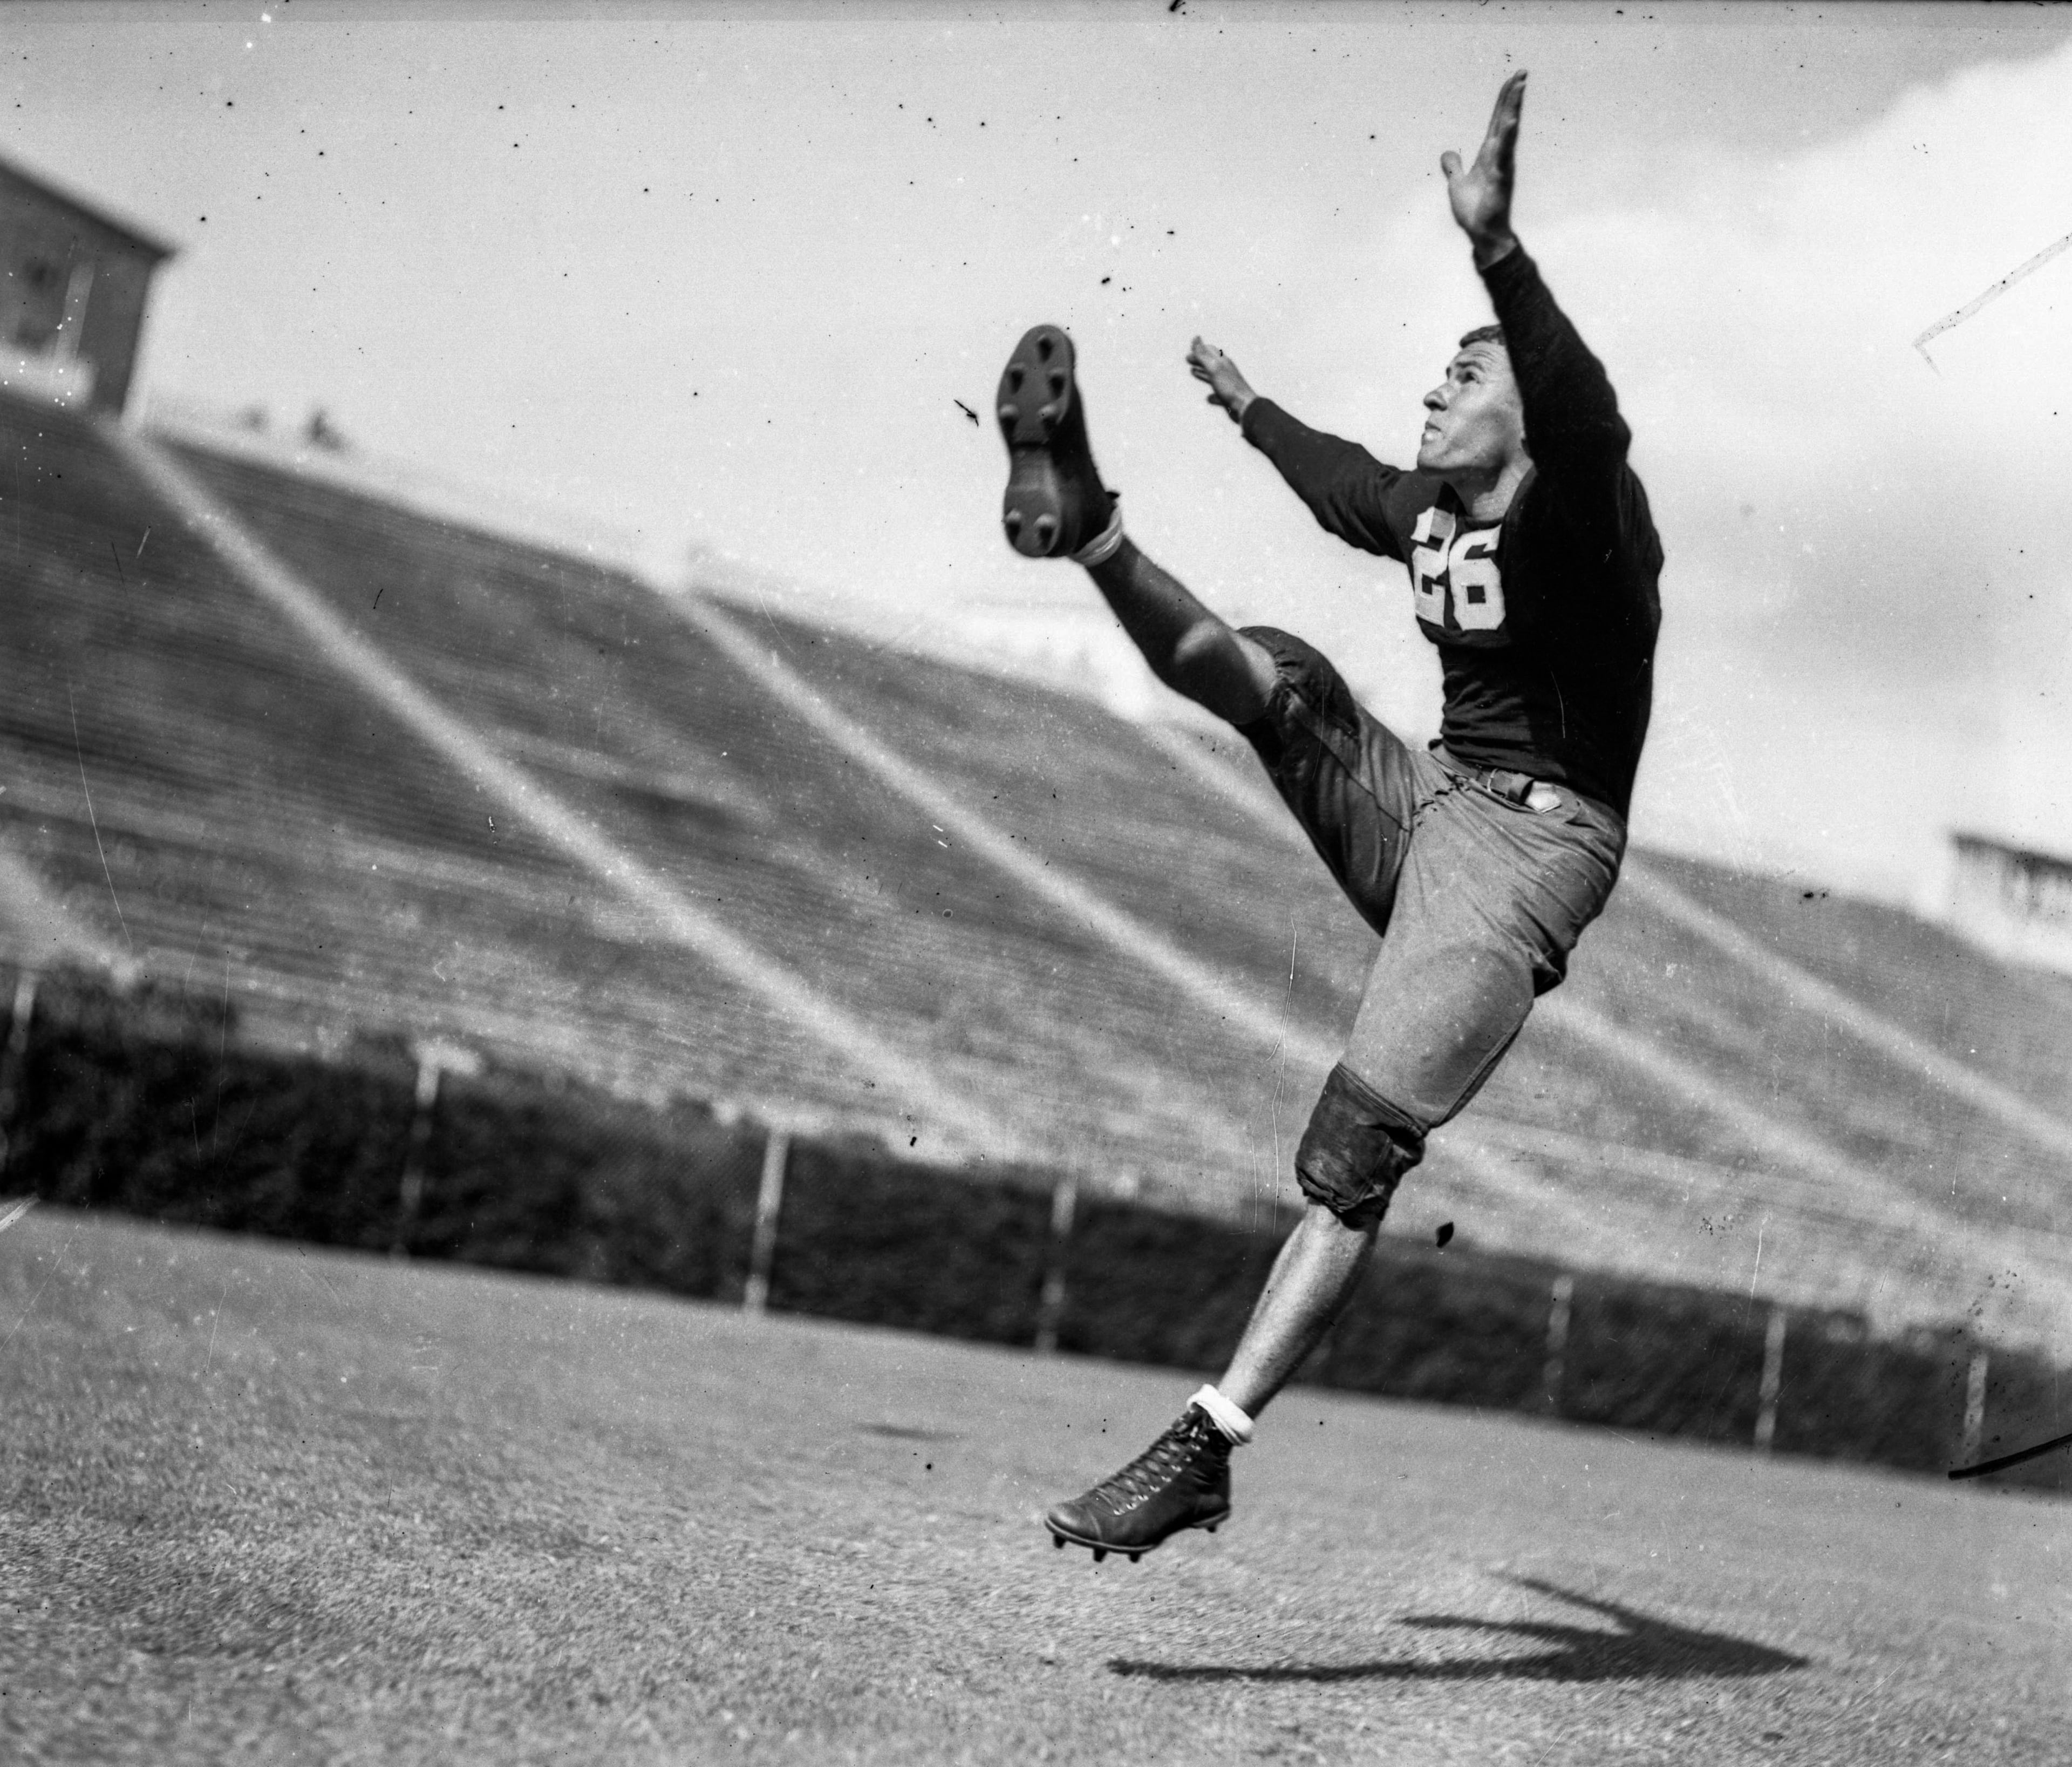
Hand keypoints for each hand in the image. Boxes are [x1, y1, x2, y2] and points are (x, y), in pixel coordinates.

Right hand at [1187, 336, 1255, 424]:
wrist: (1244, 405)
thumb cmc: (1230, 386)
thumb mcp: (1213, 367)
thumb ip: (1203, 354)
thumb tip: (1196, 338)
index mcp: (1223, 362)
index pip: (1209, 351)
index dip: (1198, 349)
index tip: (1189, 350)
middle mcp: (1225, 371)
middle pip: (1210, 362)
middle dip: (1199, 359)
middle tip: (1189, 359)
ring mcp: (1227, 384)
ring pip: (1213, 376)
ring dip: (1202, 373)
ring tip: (1194, 371)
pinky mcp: (1227, 397)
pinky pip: (1217, 393)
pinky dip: (1211, 393)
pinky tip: (1208, 397)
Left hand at [1441, 70, 1524, 266]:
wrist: (1481, 233)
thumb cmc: (1475, 211)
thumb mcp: (1457, 184)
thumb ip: (1453, 167)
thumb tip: (1446, 154)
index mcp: (1488, 154)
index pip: (1496, 120)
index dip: (1503, 100)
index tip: (1513, 79)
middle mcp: (1497, 155)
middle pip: (1504, 119)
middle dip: (1512, 96)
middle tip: (1521, 71)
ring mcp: (1500, 166)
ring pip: (1507, 132)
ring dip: (1512, 109)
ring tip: (1518, 87)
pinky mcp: (1499, 180)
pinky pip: (1502, 156)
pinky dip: (1505, 139)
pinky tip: (1508, 123)